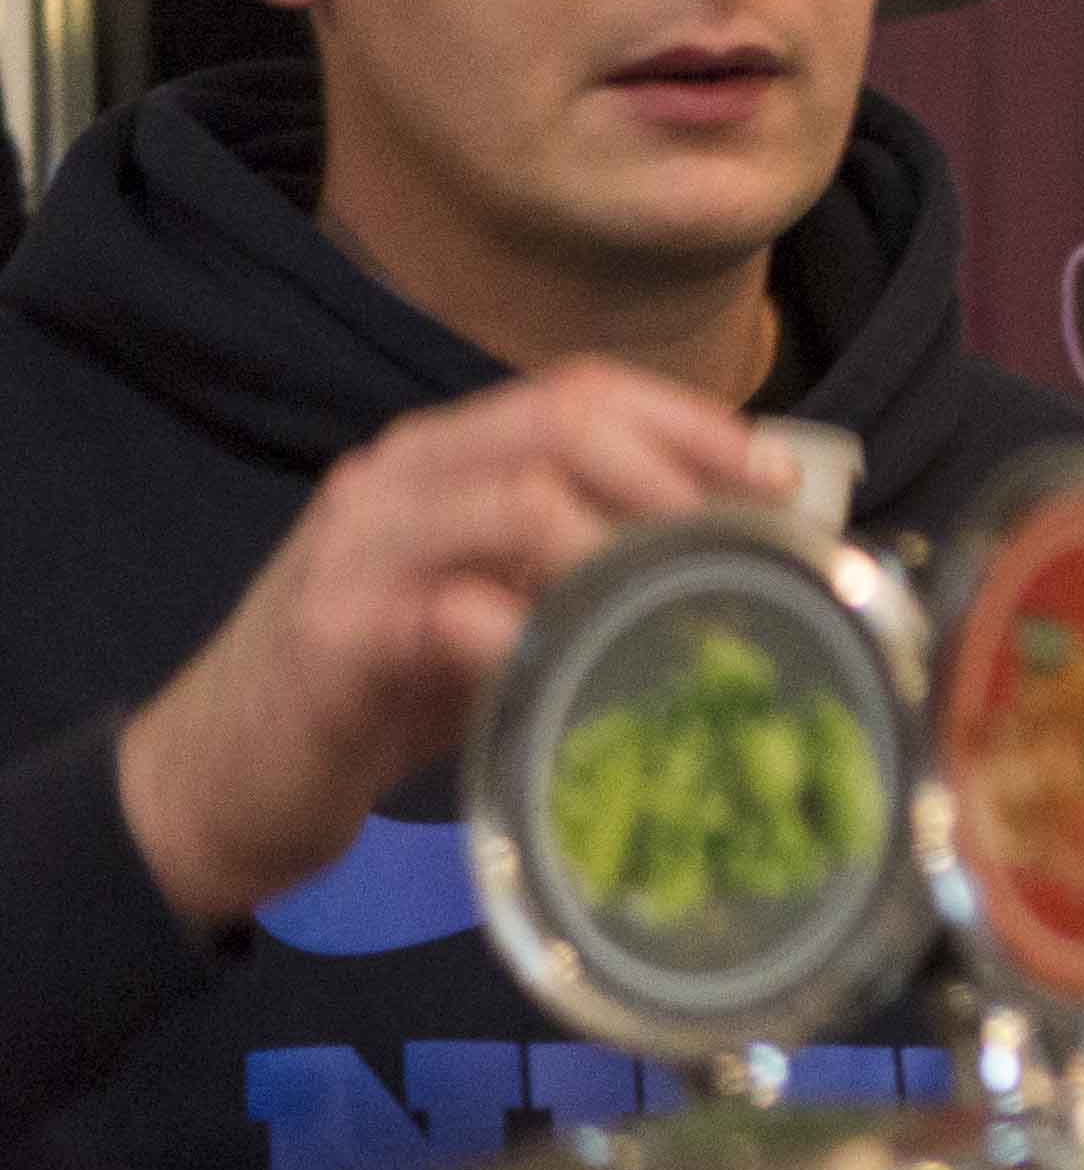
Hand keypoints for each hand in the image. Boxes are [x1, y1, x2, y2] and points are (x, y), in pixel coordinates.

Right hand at [114, 361, 794, 932]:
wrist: (217, 780)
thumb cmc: (383, 691)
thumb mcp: (492, 604)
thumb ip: (579, 565)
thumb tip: (735, 553)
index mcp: (446, 455)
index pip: (582, 389)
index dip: (692, 422)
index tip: (779, 480)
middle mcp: (400, 476)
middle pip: (561, 423)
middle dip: (677, 478)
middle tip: (743, 549)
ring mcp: (360, 548)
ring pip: (518, 500)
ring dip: (623, 550)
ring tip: (680, 606)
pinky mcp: (334, 635)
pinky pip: (450, 612)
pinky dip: (530, 635)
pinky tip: (573, 671)